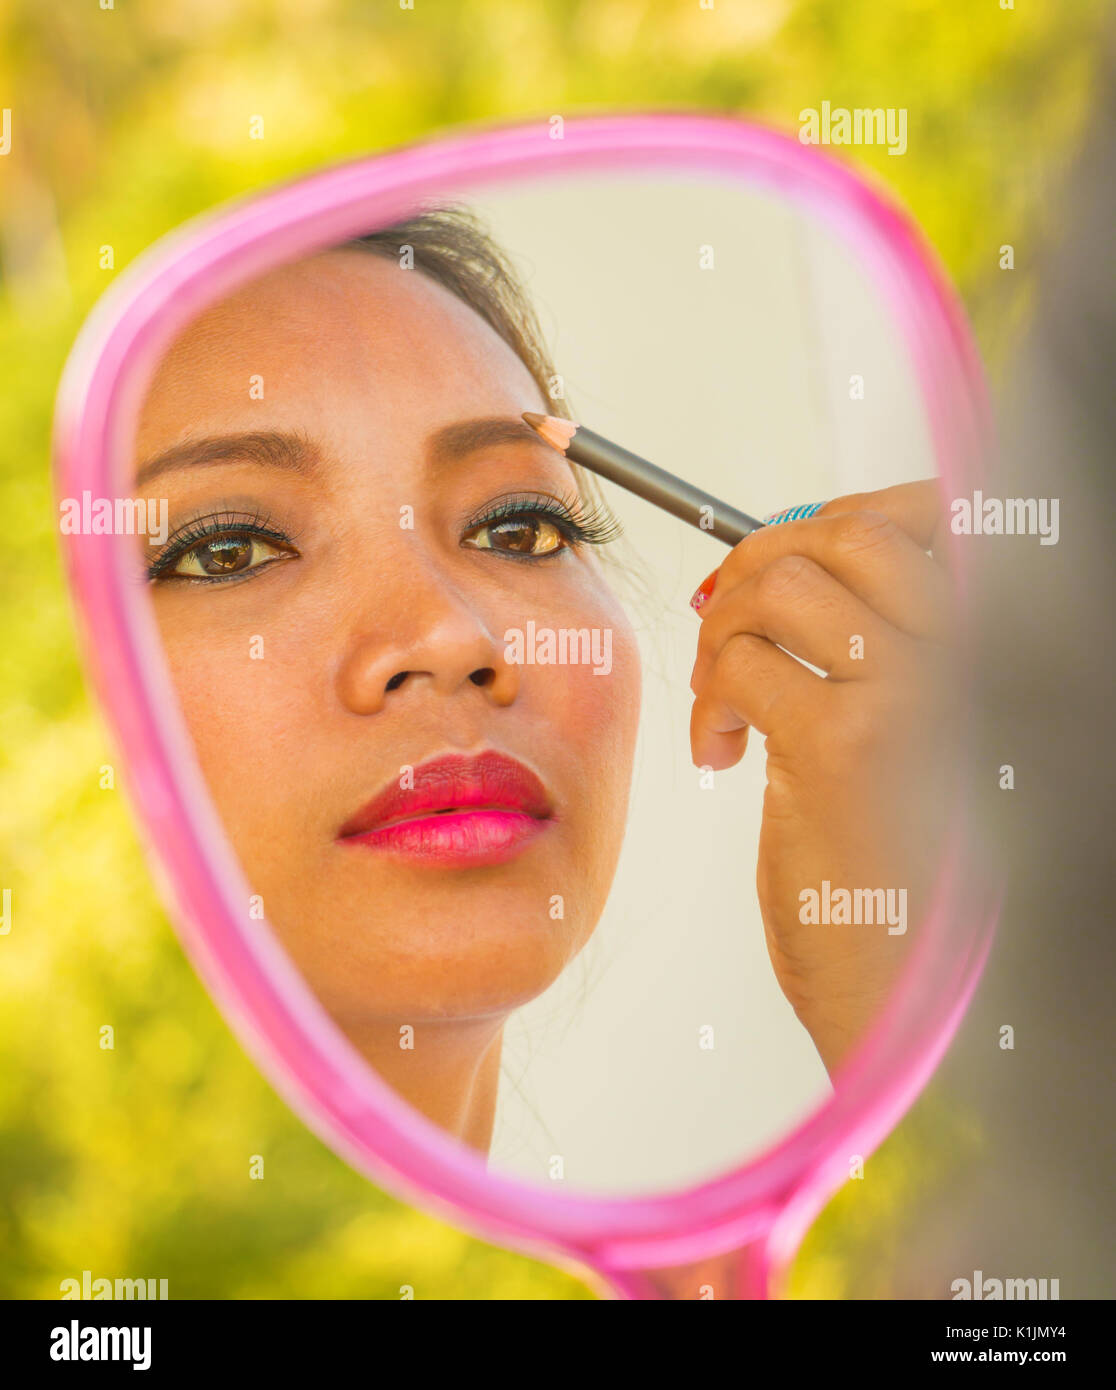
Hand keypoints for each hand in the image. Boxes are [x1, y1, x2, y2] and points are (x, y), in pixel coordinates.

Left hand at [689, 482, 959, 1077]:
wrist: (906, 988)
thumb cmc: (898, 866)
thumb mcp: (905, 731)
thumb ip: (869, 646)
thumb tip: (791, 557)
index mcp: (988, 646)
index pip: (923, 516)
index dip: (835, 517)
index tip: (776, 557)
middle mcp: (968, 655)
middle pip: (844, 530)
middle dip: (760, 562)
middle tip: (726, 624)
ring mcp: (913, 695)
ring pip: (781, 585)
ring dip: (723, 632)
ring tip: (720, 699)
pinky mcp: (845, 748)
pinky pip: (743, 665)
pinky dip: (708, 700)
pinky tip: (719, 754)